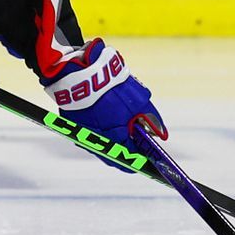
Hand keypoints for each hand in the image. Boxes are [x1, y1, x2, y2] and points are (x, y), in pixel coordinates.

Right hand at [42, 39, 165, 173]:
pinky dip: (100, 131)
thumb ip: (151, 119)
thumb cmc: (112, 89)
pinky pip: (90, 135)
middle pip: (115, 155)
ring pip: (101, 145)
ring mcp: (83, 136)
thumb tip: (161, 133)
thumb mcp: (139, 102)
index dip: (142, 158)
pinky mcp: (73, 127)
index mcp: (115, 141)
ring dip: (113, 140)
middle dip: (127, 149)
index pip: (131, 160)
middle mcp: (97, 144)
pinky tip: (107, 119)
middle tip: (136, 142)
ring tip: (122, 127)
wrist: (83, 73)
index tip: (149, 157)